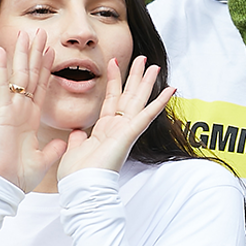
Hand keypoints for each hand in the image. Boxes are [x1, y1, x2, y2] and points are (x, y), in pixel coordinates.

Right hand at [0, 30, 67, 191]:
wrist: (3, 187)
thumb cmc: (18, 176)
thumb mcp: (43, 160)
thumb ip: (54, 148)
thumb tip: (65, 142)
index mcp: (30, 119)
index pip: (40, 88)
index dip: (45, 69)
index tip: (51, 51)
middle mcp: (20, 111)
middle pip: (30, 76)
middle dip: (34, 54)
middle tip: (39, 32)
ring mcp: (11, 111)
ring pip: (18, 77)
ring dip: (22, 54)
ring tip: (26, 34)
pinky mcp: (2, 115)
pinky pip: (4, 88)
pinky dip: (4, 69)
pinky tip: (4, 51)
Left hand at [59, 56, 177, 178]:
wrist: (82, 187)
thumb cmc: (78, 174)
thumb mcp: (75, 150)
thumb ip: (79, 139)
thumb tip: (78, 131)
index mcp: (105, 130)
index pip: (111, 100)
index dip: (114, 81)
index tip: (113, 62)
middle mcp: (118, 128)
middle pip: (128, 96)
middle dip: (135, 76)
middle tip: (142, 59)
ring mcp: (125, 131)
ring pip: (138, 101)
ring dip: (146, 83)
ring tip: (154, 65)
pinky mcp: (130, 134)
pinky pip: (146, 115)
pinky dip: (159, 102)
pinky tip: (170, 90)